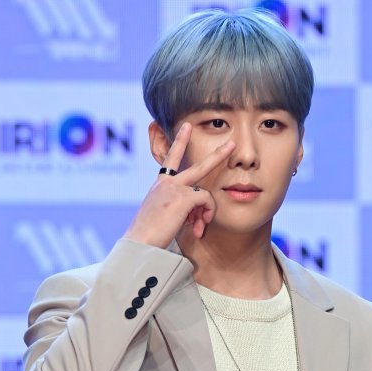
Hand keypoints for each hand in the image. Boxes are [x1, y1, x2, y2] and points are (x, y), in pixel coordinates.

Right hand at [122, 123, 234, 248]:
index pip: (171, 159)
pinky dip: (206, 216)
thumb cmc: (148, 236)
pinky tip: (197, 229)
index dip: (179, 142)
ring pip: (205, 191)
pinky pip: (206, 202)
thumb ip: (178, 209)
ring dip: (207, 212)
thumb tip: (195, 216)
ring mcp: (176, 188)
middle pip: (198, 166)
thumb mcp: (161, 216)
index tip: (186, 127)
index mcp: (160, 185)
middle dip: (218, 155)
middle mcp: (167, 182)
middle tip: (231, 145)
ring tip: (199, 228)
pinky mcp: (184, 197)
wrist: (140, 242)